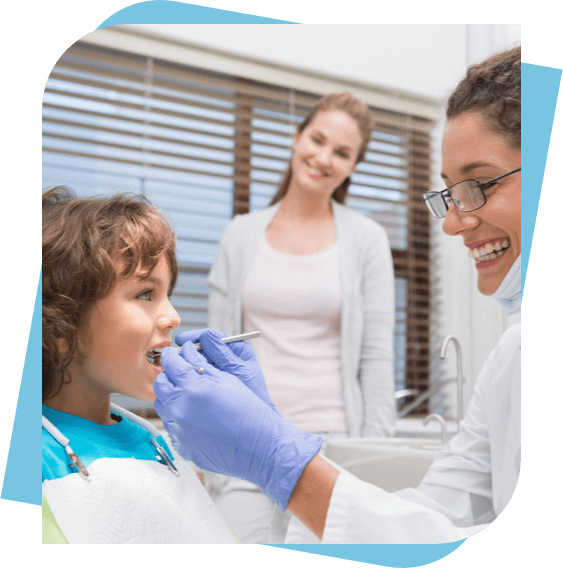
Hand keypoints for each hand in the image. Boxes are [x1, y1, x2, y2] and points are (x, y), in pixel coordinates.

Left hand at [153, 343, 321, 510]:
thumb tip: (187, 353)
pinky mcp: (182, 446)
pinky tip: (195, 416)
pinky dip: (178, 417)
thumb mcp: (227, 379)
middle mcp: (181, 409)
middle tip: (180, 373)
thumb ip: (202, 365)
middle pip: (160, 384)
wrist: (259, 447)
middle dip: (169, 375)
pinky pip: (171, 426)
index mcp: (193, 388)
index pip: (171, 364)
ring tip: (188, 395)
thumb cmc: (248, 411)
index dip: (172, 356)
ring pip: (162, 406)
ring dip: (171, 396)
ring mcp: (179, 430)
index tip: (175, 354)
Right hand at [175, 329, 274, 410]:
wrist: (256, 419)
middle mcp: (228, 355)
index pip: (213, 336)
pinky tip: (180, 376)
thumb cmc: (254, 393)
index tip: (183, 340)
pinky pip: (199, 372)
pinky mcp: (213, 380)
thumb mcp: (239, 370)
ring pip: (200, 359)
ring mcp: (219, 367)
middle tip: (174, 353)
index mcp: (237, 348)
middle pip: (204, 347)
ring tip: (174, 364)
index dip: (196, 337)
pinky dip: (190, 373)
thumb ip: (224, 354)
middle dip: (188, 349)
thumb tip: (206, 335)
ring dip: (187, 361)